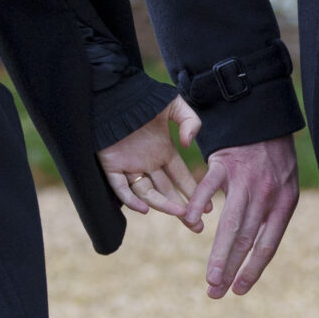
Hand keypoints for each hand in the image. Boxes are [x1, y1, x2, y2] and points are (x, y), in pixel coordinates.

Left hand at [99, 96, 202, 218]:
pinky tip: (146, 210)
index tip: (207, 206)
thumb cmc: (143, 96)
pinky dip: (132, 200)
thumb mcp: (174, 105)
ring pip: (147, 193)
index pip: (180, 177)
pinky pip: (121, 188)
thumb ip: (191, 121)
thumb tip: (190, 144)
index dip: (193, 191)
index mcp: (162, 151)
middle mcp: (147, 162)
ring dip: (163, 205)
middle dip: (182, 210)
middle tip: (196, 227)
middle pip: (166, 192)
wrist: (114, 90)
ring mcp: (129, 165)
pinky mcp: (111, 165)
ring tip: (180, 214)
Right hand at [185, 136, 299, 295]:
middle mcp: (266, 195)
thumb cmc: (275, 157)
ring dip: (219, 254)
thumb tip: (255, 251)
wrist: (265, 117)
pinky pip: (209, 187)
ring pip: (230, 223)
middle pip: (246, 240)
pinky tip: (192, 223)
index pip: (267, 245)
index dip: (253, 270)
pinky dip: (200, 204)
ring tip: (210, 278)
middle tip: (216, 293)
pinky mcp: (225, 162)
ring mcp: (245, 179)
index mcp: (283, 203)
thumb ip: (272, 215)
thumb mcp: (285, 187)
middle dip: (230, 270)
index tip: (238, 290)